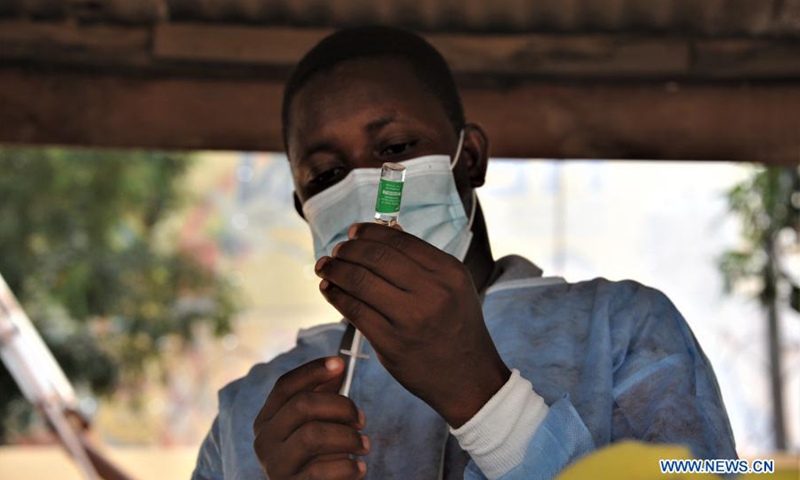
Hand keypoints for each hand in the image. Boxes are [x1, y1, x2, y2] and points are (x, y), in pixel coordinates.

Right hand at [253, 357, 368, 479]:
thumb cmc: (317, 455)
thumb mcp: (317, 423)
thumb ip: (324, 394)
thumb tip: (338, 363)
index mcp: (268, 419)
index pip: (284, 385)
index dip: (312, 370)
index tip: (340, 363)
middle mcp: (264, 440)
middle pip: (301, 405)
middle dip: (340, 406)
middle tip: (361, 419)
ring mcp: (274, 466)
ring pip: (312, 435)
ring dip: (348, 437)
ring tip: (363, 444)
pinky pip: (321, 471)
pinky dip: (348, 467)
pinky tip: (359, 467)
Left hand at [315, 223, 510, 427]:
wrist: (468, 378)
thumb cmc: (456, 327)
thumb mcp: (453, 287)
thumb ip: (421, 261)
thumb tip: (388, 229)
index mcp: (448, 272)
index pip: (400, 241)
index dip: (370, 232)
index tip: (353, 232)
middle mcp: (432, 292)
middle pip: (376, 257)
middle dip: (348, 250)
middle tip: (336, 251)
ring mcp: (411, 318)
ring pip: (360, 281)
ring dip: (335, 270)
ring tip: (325, 266)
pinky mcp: (391, 342)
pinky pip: (354, 310)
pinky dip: (335, 295)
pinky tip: (329, 289)